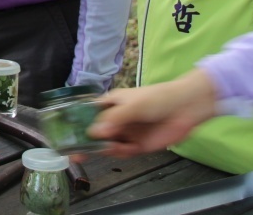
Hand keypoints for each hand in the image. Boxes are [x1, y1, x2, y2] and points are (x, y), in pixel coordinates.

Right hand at [87, 68, 217, 156]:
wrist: (186, 108)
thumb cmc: (157, 98)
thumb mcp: (132, 105)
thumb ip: (114, 120)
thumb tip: (94, 132)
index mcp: (111, 104)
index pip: (89, 113)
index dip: (78, 123)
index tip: (67, 134)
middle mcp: (117, 119)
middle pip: (96, 132)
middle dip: (86, 142)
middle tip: (75, 153)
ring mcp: (127, 132)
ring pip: (108, 144)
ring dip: (103, 148)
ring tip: (101, 149)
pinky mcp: (139, 145)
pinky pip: (124, 152)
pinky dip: (119, 153)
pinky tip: (118, 150)